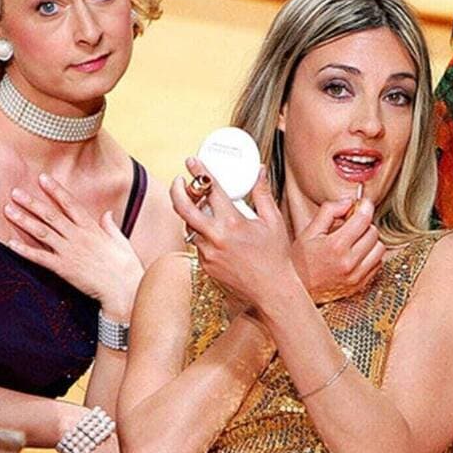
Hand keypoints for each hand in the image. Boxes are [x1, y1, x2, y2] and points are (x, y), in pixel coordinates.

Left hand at [3, 173, 143, 316]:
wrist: (124, 288)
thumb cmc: (126, 266)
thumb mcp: (121, 240)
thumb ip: (110, 226)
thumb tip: (106, 213)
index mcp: (91, 228)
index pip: (70, 204)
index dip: (55, 190)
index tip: (42, 178)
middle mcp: (77, 236)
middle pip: (50, 215)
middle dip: (32, 202)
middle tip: (15, 192)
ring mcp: (69, 251)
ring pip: (42, 232)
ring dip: (24, 220)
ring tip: (8, 210)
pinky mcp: (63, 268)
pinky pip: (40, 257)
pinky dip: (24, 250)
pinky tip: (10, 243)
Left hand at [169, 160, 294, 311]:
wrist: (272, 291)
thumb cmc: (275, 256)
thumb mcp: (272, 221)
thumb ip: (262, 193)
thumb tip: (259, 170)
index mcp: (232, 223)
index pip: (211, 190)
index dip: (199, 172)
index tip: (192, 161)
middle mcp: (215, 238)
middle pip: (184, 208)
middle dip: (177, 190)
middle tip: (179, 180)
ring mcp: (207, 253)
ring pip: (189, 226)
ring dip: (191, 213)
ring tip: (198, 204)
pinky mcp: (205, 265)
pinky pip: (197, 243)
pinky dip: (202, 233)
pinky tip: (214, 231)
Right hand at [289, 196, 384, 303]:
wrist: (298, 291)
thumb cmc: (300, 262)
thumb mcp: (308, 232)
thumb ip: (328, 212)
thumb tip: (348, 202)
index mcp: (335, 246)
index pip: (363, 219)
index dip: (365, 206)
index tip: (363, 203)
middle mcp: (349, 262)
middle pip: (373, 232)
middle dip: (364, 224)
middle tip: (352, 225)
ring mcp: (356, 276)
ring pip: (380, 249)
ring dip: (370, 241)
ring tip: (356, 240)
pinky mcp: (360, 285)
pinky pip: (378, 264)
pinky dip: (371, 256)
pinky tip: (357, 254)